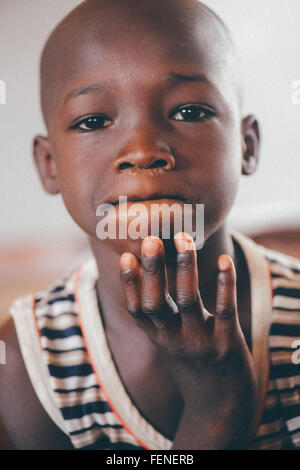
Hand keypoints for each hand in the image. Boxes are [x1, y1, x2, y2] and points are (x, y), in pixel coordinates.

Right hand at [120, 233, 257, 448]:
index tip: (126, 255)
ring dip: (184, 268)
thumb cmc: (192, 364)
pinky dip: (225, 284)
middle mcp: (173, 340)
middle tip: (151, 239)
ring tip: (183, 238)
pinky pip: (224, 310)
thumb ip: (160, 316)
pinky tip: (224, 261)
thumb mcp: (170, 343)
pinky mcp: (227, 345)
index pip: (137, 310)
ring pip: (188, 301)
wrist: (221, 406)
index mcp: (158, 338)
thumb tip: (149, 278)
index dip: (130, 283)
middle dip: (152, 270)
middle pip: (156, 303)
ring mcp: (200, 343)